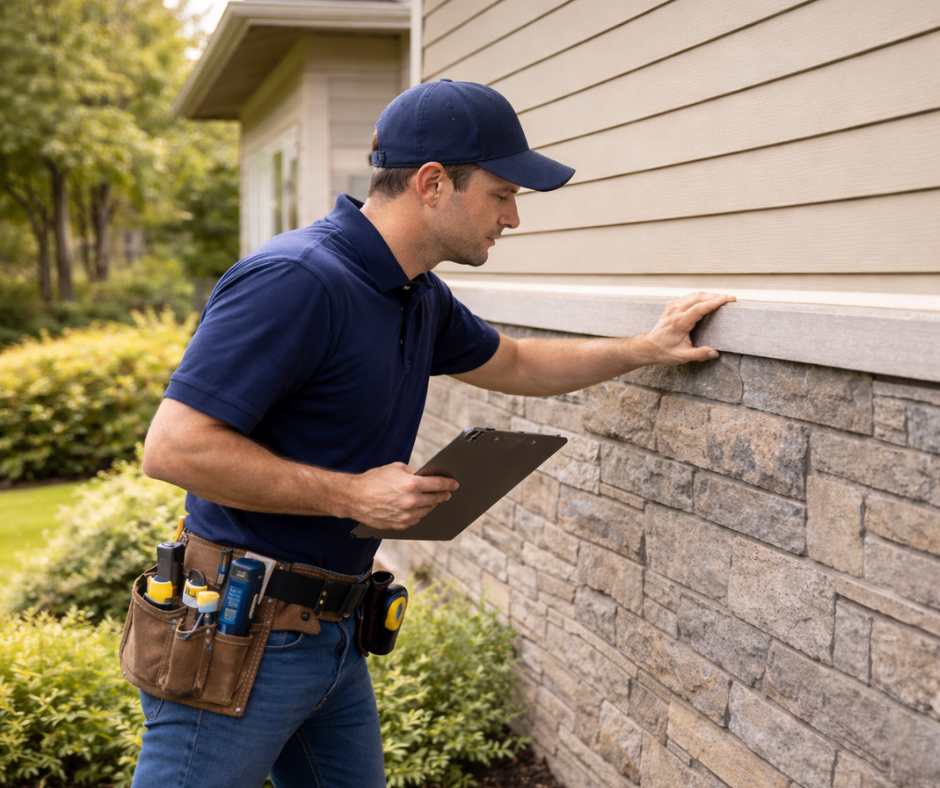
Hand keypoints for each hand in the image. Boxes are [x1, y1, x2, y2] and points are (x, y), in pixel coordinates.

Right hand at [342, 462, 457, 529]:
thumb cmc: (372, 480)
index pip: (438, 484)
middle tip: (446, 492)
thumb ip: (413, 473)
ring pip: (427, 511)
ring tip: (432, 500)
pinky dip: (418, 513)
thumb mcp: (395, 468)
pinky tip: (417, 508)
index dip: (448, 484)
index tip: (454, 484)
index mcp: (411, 485)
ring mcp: (405, 515)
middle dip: (442, 495)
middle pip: (435, 499)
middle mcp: (411, 501)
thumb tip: (426, 475)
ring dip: (431, 505)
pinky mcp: (399, 525)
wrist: (354, 497)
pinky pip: (416, 519)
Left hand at [637, 291, 735, 366]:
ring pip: (694, 295)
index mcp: (679, 322)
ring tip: (723, 299)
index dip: (713, 302)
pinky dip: (701, 296)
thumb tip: (714, 353)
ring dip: (710, 295)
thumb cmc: (664, 351)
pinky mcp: (673, 306)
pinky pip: (689, 297)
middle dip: (716, 296)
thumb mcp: (682, 356)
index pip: (698, 308)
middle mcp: (675, 311)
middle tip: (731, 299)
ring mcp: (673, 307)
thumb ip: (699, 354)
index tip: (726, 299)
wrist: (649, 346)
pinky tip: (709, 300)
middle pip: (698, 298)